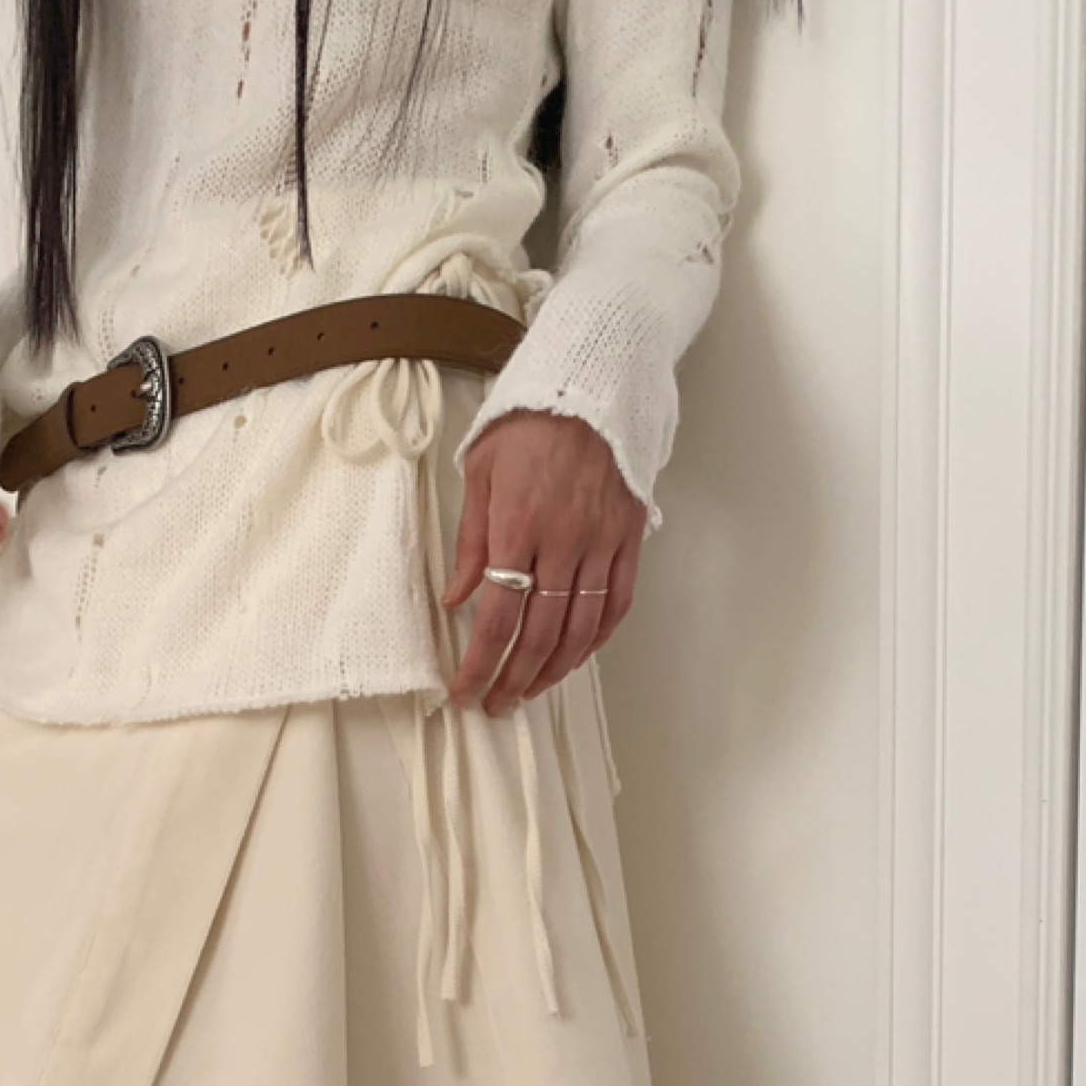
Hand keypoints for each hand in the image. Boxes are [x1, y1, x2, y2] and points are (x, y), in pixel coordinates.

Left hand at [441, 411, 644, 713]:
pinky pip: (617, 602)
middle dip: (515, 678)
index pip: (498, 615)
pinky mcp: (628, 538)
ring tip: (531, 691)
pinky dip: (597, 639)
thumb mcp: (481, 472)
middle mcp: (563, 541)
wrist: (591, 382)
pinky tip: (576, 658)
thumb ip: (470, 540)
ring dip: (554, 669)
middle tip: (496, 704)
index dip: (481, 663)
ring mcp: (601, 542)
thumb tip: (457, 598)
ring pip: (581, 627)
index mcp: (519, 525)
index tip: (465, 691)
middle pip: (540, 632)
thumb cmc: (528, 422)